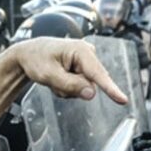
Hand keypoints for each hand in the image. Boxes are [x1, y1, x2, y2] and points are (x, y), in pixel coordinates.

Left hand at [8, 38, 128, 103]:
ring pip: (84, 87)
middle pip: (89, 83)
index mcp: (80, 50)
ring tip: (55, 78)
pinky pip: (80, 85)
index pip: (97, 74)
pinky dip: (68, 87)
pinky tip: (59, 79)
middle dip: (72, 88)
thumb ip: (70, 85)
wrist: (28, 53)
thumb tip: (92, 94)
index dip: (110, 88)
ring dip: (68, 88)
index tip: (123, 100)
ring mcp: (86, 60)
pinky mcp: (83, 67)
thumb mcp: (49, 75)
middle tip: (54, 80)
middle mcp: (88, 53)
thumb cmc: (36, 60)